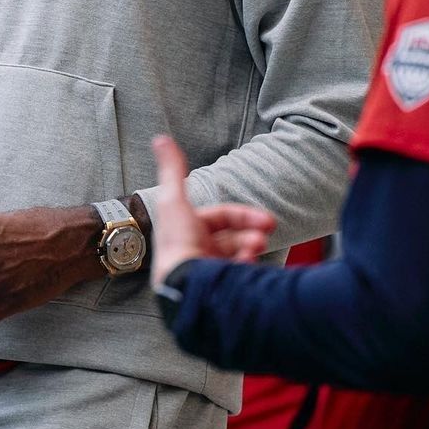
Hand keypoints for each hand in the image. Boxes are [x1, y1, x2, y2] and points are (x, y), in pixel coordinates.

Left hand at [151, 136, 275, 286]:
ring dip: (250, 251)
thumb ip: (172, 170)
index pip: (222, 218)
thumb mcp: (174, 200)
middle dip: (251, 235)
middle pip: (233, 238)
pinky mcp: (218, 290)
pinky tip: (249, 270)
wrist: (185, 286)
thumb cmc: (177, 245)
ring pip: (238, 257)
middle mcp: (197, 250)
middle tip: (263, 238)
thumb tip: (161, 139)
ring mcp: (208, 271)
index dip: (245, 215)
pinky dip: (247, 270)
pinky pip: (240, 277)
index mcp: (188, 230)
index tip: (266, 221)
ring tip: (256, 254)